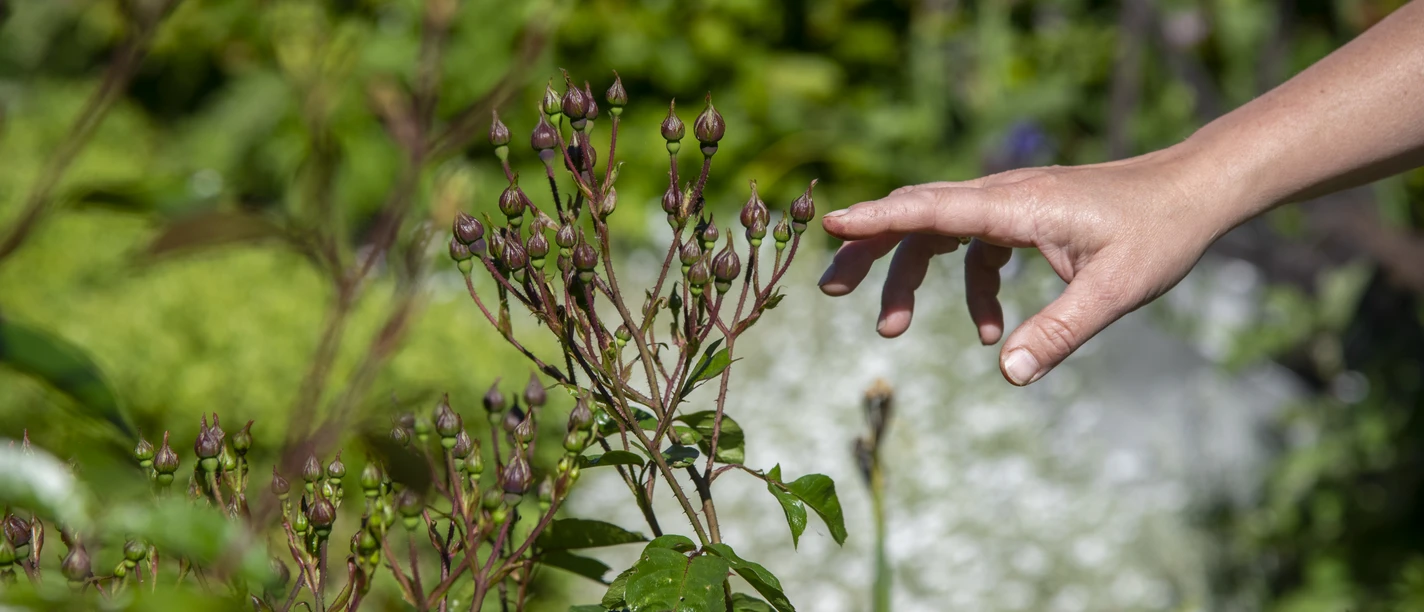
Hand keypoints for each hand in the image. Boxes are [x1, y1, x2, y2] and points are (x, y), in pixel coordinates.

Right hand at [818, 146, 1231, 385]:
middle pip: (918, 215)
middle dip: (870, 250)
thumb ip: (1060, 332)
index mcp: (1017, 205)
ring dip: (909, 275)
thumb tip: (1008, 374)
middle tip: (831, 290)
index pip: (932, 208)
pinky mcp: (1023, 218)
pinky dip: (969, 287)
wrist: (1193, 192)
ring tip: (890, 328)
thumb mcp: (1115, 291)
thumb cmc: (1158, 233)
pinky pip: (975, 248)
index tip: (831, 224)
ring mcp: (1011, 204)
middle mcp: (1004, 196)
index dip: (878, 218)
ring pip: (938, 231)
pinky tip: (992, 331)